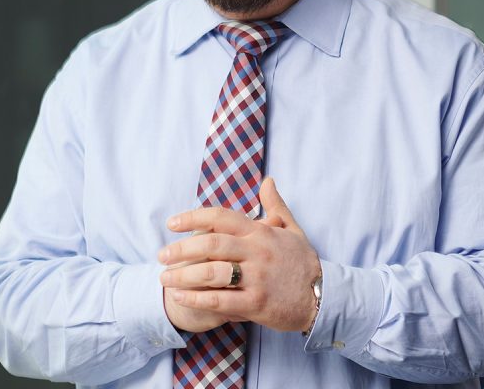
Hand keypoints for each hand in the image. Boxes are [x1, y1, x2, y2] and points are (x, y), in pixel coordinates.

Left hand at [158, 177, 321, 332]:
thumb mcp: (293, 230)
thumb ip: (276, 206)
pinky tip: (180, 298)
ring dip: (182, 275)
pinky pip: (219, 300)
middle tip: (161, 254)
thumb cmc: (303, 263)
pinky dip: (196, 299)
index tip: (173, 223)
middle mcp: (258, 251)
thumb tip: (267, 181)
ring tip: (165, 278)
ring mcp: (257, 278)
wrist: (321, 297)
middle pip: (211, 243)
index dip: (193, 217)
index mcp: (261, 232)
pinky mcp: (257, 303)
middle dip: (181, 248)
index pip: (221, 217)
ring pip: (211, 272)